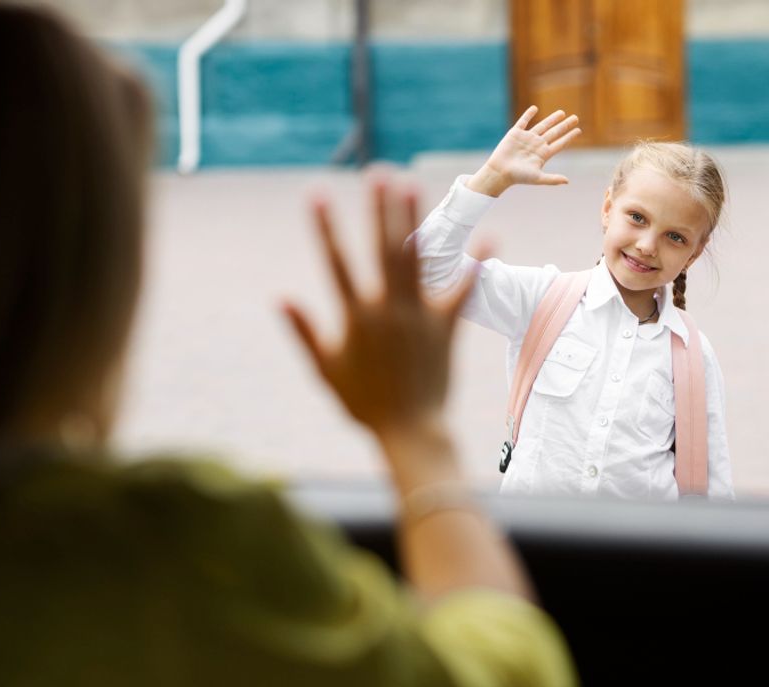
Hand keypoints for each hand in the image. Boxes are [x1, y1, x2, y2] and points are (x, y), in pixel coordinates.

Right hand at [283, 178, 482, 437]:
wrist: (410, 430)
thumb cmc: (363, 404)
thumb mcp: (326, 369)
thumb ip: (304, 332)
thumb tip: (281, 298)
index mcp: (356, 317)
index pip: (336, 263)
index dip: (326, 227)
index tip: (318, 194)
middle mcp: (388, 310)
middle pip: (383, 250)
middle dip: (380, 210)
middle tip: (379, 174)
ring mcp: (419, 316)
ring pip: (417, 260)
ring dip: (415, 222)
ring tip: (414, 187)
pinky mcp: (445, 327)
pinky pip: (462, 291)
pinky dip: (475, 266)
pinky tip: (487, 239)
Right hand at [467, 106, 580, 196]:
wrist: (500, 172)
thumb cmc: (518, 177)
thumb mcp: (537, 178)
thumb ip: (552, 179)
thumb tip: (567, 181)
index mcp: (543, 154)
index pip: (560, 143)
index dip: (569, 137)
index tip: (579, 131)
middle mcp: (537, 145)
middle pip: (554, 133)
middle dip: (565, 125)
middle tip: (575, 118)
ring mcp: (527, 138)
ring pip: (542, 125)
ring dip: (552, 119)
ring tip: (562, 113)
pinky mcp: (515, 133)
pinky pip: (523, 121)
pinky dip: (528, 114)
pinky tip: (535, 108)